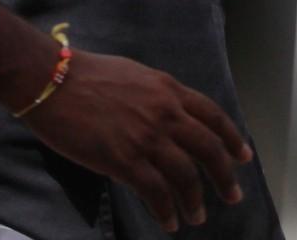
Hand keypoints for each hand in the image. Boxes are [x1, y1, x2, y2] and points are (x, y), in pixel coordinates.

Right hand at [22, 49, 251, 232]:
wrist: (53, 81)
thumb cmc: (88, 75)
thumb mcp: (137, 76)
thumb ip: (158, 97)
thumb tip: (170, 116)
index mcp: (170, 90)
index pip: (214, 116)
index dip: (232, 139)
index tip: (243, 158)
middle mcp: (166, 113)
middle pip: (209, 149)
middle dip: (225, 177)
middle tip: (233, 197)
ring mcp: (147, 138)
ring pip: (186, 175)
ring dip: (196, 201)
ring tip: (198, 217)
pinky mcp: (124, 160)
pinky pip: (155, 192)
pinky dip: (167, 211)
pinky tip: (170, 222)